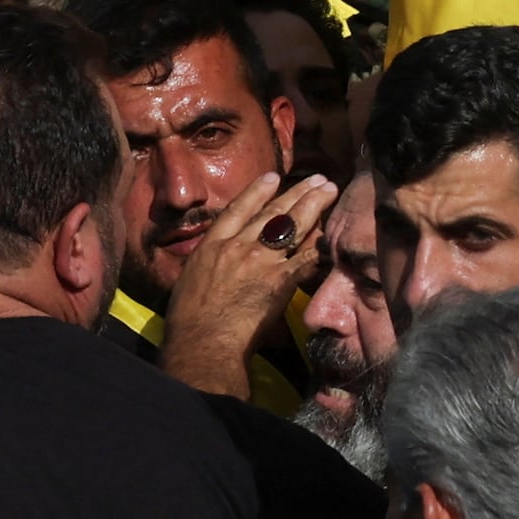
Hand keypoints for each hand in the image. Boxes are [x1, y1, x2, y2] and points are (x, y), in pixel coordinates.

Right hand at [160, 176, 332, 400]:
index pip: (238, 208)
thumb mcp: (189, 278)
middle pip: (272, 212)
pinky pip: (304, 258)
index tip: (273, 177)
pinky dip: (317, 247)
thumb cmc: (188, 320)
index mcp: (212, 245)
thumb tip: (215, 258)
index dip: (257, 190)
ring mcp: (259, 261)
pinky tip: (330, 238)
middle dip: (297, 192)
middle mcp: (237, 246)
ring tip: (328, 191)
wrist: (203, 341)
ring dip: (313, 206)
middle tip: (317, 179)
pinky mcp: (279, 280)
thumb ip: (208, 261)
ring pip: (291, 226)